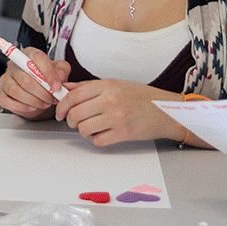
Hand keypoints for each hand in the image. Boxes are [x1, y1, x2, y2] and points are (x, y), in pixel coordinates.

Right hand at [0, 47, 68, 119]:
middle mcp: (14, 64)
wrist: (38, 92)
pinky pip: (7, 101)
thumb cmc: (46, 79)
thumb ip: (62, 69)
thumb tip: (60, 76)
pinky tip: (32, 107)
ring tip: (45, 103)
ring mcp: (6, 79)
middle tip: (53, 98)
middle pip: (26, 78)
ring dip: (34, 100)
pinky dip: (22, 106)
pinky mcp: (2, 93)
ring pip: (15, 90)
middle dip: (43, 92)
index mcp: (29, 54)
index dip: (49, 73)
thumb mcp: (59, 71)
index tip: (57, 87)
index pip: (37, 58)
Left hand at [53, 79, 184, 145]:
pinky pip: (98, 141)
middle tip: (74, 122)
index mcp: (107, 85)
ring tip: (91, 128)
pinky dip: (97, 140)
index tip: (59, 112)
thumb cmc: (141, 97)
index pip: (73, 96)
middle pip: (75, 114)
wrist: (167, 110)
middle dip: (70, 121)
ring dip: (83, 131)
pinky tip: (104, 134)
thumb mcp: (115, 84)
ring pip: (84, 129)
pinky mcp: (124, 133)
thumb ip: (89, 87)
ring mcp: (117, 117)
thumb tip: (66, 88)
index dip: (61, 106)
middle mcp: (111, 100)